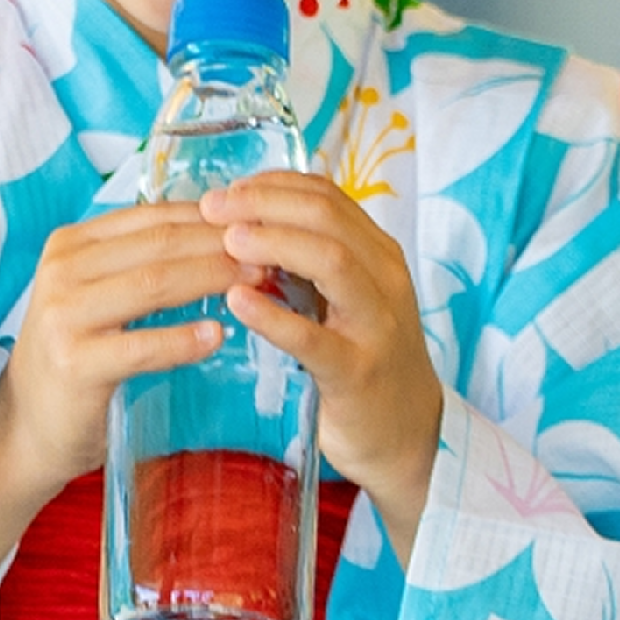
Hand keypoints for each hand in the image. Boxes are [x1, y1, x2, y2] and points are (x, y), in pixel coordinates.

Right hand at [0, 202, 241, 505]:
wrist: (30, 426)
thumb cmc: (81, 355)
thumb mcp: (104, 296)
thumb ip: (146, 264)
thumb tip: (229, 233)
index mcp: (72, 244)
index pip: (154, 216)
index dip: (212, 217)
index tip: (262, 223)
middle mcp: (62, 270)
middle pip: (159, 245)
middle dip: (222, 245)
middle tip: (274, 251)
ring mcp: (62, 315)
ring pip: (154, 284)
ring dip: (212, 279)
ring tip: (259, 282)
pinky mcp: (73, 362)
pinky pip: (141, 345)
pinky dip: (184, 339)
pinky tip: (219, 335)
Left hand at [205, 174, 443, 560]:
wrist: (405, 435)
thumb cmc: (363, 359)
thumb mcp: (346, 299)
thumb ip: (310, 263)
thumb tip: (242, 224)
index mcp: (379, 254)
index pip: (328, 196)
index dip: (274, 184)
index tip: (228, 189)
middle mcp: (385, 279)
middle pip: (328, 218)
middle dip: (266, 204)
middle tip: (214, 207)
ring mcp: (376, 325)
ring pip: (332, 261)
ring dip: (274, 243)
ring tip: (227, 240)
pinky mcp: (357, 372)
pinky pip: (313, 338)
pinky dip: (273, 316)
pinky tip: (238, 302)